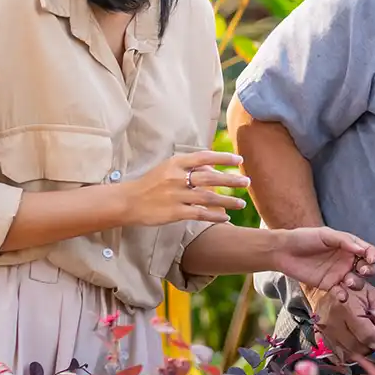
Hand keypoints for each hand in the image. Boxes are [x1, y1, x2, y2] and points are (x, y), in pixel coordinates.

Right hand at [119, 151, 249, 226]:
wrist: (128, 201)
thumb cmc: (151, 183)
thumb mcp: (168, 169)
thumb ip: (190, 167)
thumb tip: (215, 169)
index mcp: (175, 163)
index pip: (203, 157)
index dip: (223, 158)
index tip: (239, 160)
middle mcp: (176, 178)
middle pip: (209, 177)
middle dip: (230, 180)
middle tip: (247, 181)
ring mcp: (175, 195)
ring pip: (208, 197)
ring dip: (227, 201)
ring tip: (242, 203)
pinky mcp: (174, 212)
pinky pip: (200, 214)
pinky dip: (215, 216)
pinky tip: (226, 218)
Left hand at [274, 227, 374, 356]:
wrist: (283, 251)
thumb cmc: (304, 238)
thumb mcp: (326, 234)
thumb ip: (345, 241)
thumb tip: (362, 250)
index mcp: (349, 246)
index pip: (368, 251)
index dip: (372, 255)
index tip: (371, 258)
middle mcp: (347, 261)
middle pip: (367, 268)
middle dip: (369, 270)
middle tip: (363, 270)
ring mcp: (339, 274)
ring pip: (357, 282)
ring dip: (357, 283)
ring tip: (347, 281)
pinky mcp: (329, 285)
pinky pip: (341, 292)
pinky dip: (343, 295)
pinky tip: (341, 294)